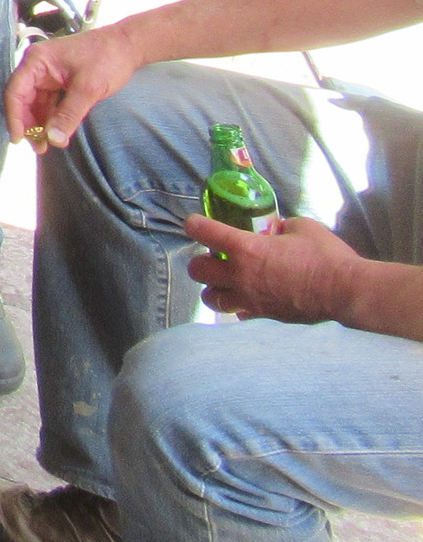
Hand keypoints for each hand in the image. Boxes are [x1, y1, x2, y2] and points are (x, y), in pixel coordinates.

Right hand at [4, 25, 141, 148]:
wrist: (129, 45)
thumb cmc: (107, 58)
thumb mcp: (88, 88)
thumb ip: (68, 115)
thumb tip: (53, 140)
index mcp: (37, 61)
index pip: (16, 91)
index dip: (15, 117)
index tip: (19, 139)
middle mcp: (37, 67)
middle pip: (23, 99)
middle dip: (28, 124)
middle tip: (38, 147)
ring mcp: (48, 74)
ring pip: (35, 104)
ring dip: (39, 124)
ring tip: (45, 145)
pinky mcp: (59, 82)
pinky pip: (49, 103)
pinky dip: (51, 118)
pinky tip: (55, 133)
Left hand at [186, 214, 360, 322]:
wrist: (346, 293)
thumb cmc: (326, 256)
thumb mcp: (303, 227)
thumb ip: (282, 226)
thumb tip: (277, 229)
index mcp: (245, 248)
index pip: (203, 232)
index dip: (195, 224)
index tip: (195, 223)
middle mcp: (240, 276)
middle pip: (197, 271)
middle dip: (202, 262)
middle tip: (215, 258)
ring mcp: (250, 300)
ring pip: (211, 299)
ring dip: (214, 289)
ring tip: (227, 283)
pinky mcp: (264, 318)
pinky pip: (239, 314)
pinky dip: (239, 307)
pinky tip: (250, 301)